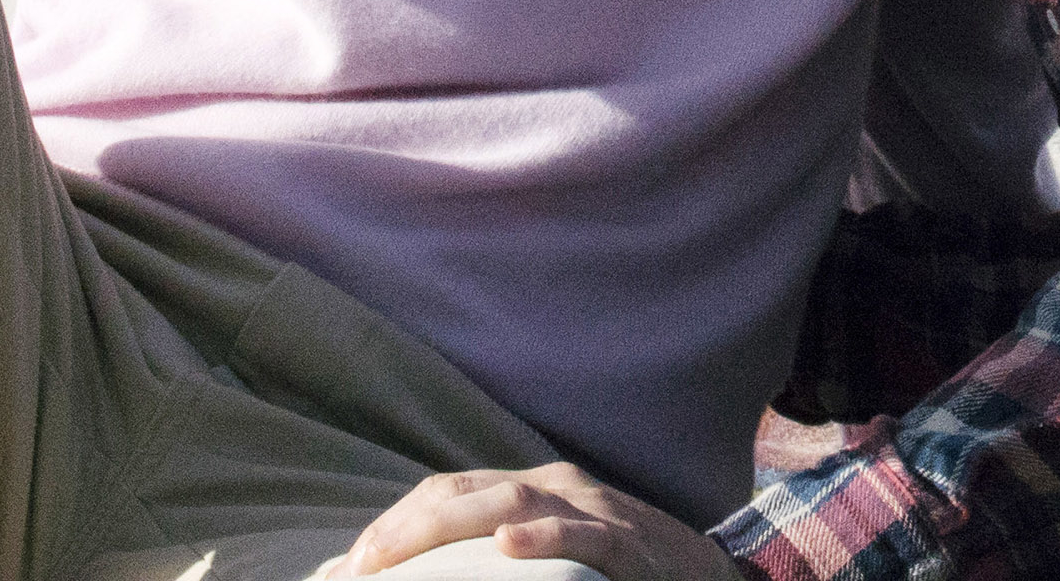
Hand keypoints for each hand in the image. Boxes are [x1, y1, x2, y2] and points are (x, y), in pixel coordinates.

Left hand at [341, 464, 739, 580]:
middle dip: (405, 527)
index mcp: (532, 488)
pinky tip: (507, 546)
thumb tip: (428, 577)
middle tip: (358, 566)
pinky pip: (581, 537)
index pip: (448, 490)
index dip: (396, 522)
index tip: (350, 565)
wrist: (710, 573)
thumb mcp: (555, 552)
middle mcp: (557, 487)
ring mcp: (593, 512)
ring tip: (398, 558)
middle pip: (466, 491)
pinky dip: (542, 538)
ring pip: (511, 502)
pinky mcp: (626, 545)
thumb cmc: (621, 570)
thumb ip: (502, 556)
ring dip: (447, 529)